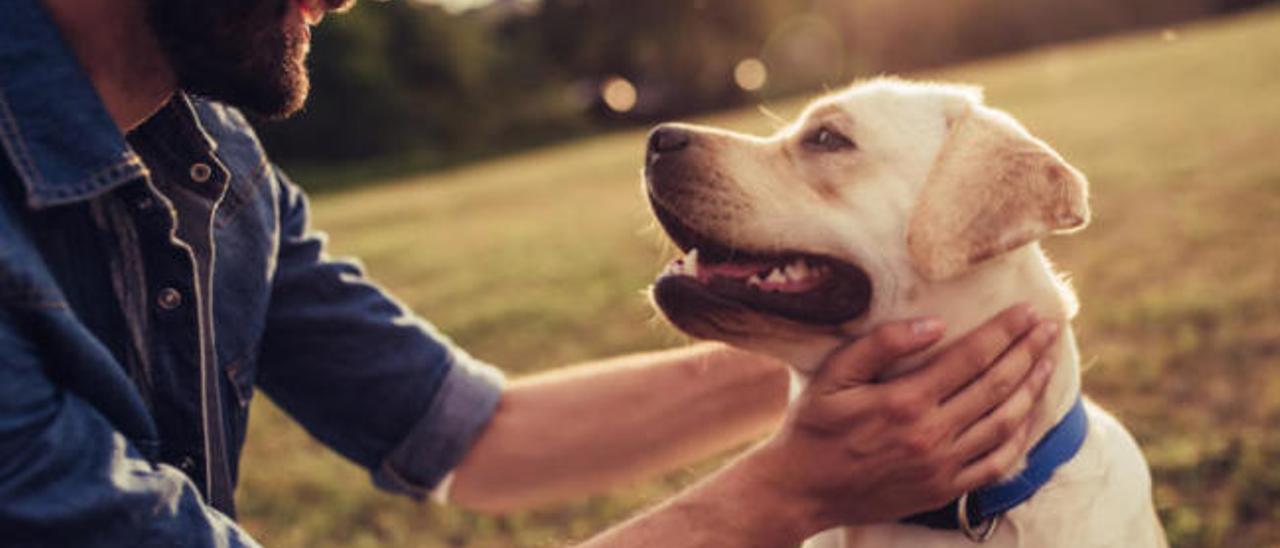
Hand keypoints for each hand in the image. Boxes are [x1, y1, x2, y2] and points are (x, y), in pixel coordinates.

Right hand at [744, 304, 1058, 533]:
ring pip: (1004, 423)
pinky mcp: (944, 489)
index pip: (971, 357)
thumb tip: (934, 324)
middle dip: (1028, 352)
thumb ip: (880, 345)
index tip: (1029, 311)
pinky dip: (1020, 437)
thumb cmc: (813, 426)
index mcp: (904, 401)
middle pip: (996, 386)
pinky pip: (996, 463)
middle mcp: (930, 434)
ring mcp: (941, 466)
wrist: (802, 490)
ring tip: (1047, 362)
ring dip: (1031, 389)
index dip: (1004, 331)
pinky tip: (1028, 415)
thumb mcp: (833, 376)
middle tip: (1051, 328)